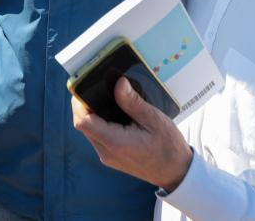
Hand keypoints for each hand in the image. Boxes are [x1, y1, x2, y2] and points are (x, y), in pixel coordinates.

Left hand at [71, 77, 192, 190]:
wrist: (175, 171)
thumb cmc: (168, 147)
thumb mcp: (153, 119)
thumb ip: (132, 102)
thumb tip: (118, 83)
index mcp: (115, 142)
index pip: (83, 122)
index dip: (79, 104)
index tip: (85, 88)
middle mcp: (106, 152)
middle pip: (83, 126)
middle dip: (84, 106)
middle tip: (95, 88)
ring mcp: (107, 156)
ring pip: (88, 131)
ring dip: (90, 115)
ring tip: (104, 98)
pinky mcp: (111, 157)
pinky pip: (97, 138)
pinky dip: (98, 124)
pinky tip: (111, 114)